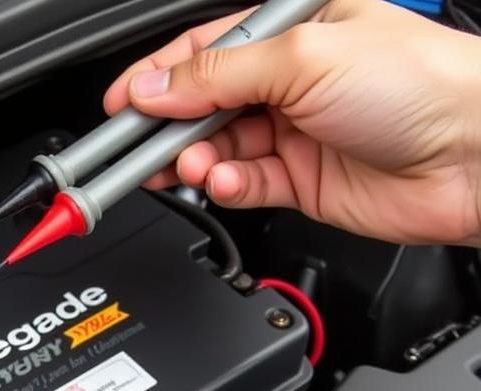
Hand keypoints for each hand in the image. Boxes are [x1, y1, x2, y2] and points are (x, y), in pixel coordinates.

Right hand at [103, 0, 480, 245]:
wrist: (472, 155)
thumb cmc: (418, 82)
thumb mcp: (304, 56)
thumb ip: (220, 73)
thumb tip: (157, 85)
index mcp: (291, 30)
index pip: (204, 50)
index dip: (156, 78)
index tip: (119, 105)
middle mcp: (289, 80)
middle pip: (203, 105)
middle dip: (170, 128)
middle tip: (138, 148)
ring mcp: (294, 132)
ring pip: (218, 149)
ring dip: (196, 161)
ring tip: (190, 166)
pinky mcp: (300, 180)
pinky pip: (244, 185)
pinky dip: (227, 186)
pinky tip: (223, 182)